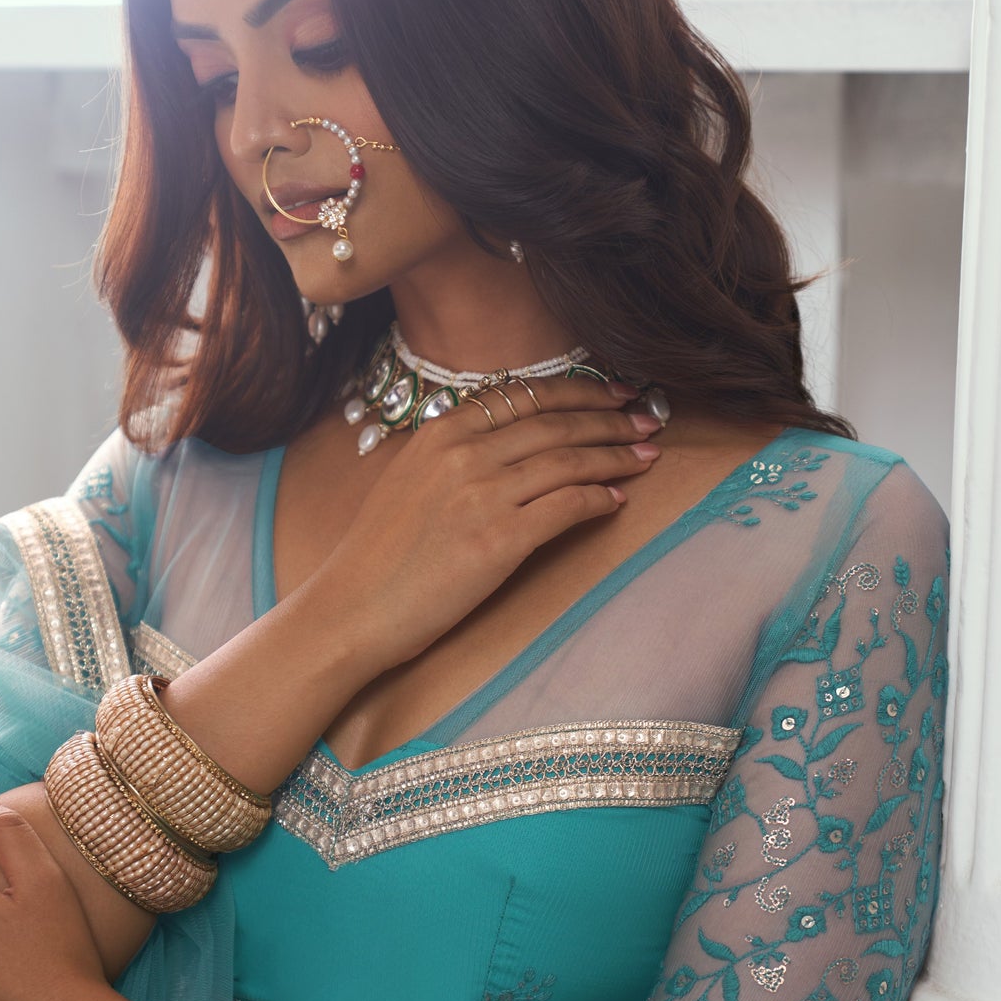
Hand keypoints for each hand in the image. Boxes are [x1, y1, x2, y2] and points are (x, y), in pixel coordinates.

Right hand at [321, 375, 663, 671]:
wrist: (352, 608)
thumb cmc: (377, 554)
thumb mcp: (408, 480)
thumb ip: (452, 453)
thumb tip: (504, 442)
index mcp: (441, 431)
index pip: (526, 396)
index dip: (580, 392)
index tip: (615, 394)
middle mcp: (465, 453)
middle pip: (557, 423)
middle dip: (611, 419)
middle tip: (648, 420)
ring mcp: (484, 494)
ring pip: (570, 460)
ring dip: (617, 455)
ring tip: (647, 456)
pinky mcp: (501, 540)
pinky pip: (569, 507)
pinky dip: (600, 498)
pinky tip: (618, 500)